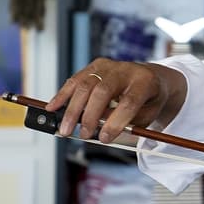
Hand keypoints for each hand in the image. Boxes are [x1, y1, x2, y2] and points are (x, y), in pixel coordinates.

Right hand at [45, 58, 179, 142]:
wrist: (150, 77)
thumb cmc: (148, 100)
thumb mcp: (148, 114)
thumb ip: (127, 123)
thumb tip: (100, 131)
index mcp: (145, 82)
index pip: (130, 102)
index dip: (116, 122)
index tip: (104, 138)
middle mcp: (126, 70)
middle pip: (103, 91)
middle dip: (90, 116)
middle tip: (83, 135)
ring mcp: (109, 65)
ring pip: (85, 85)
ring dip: (72, 110)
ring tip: (65, 129)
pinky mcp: (95, 66)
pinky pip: (75, 80)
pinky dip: (62, 95)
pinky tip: (52, 108)